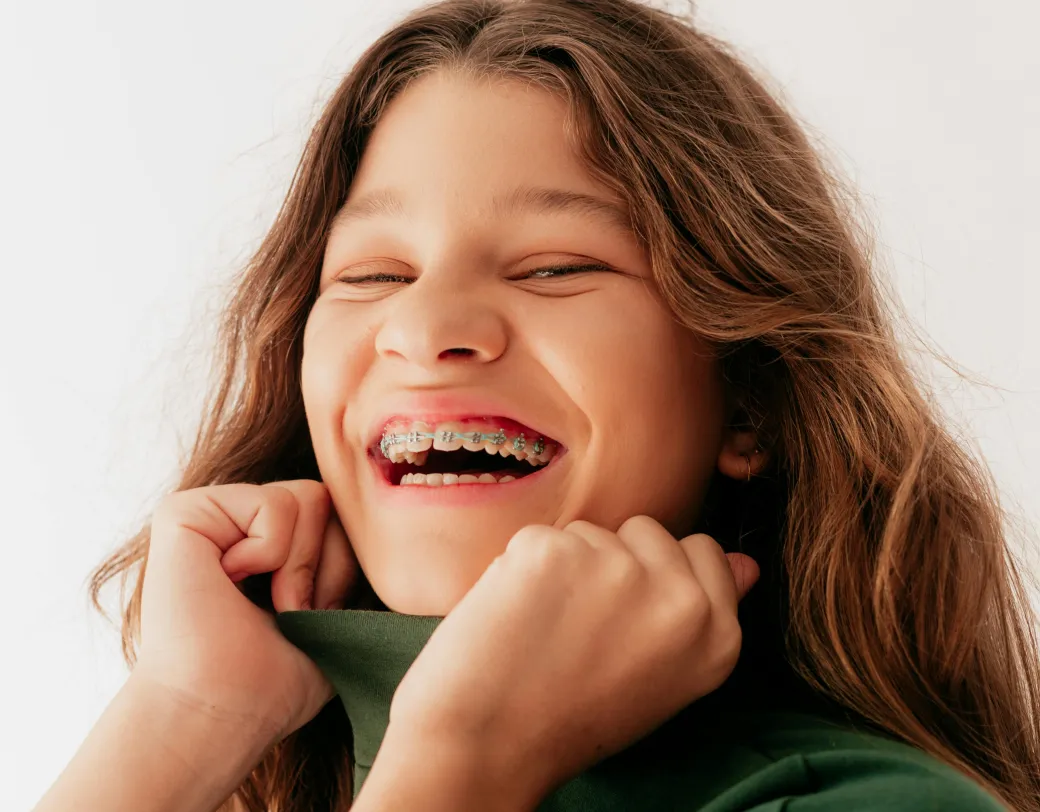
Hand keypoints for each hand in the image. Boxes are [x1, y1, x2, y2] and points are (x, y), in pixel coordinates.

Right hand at [136, 479, 363, 744]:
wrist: (222, 714)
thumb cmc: (278, 681)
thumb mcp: (337, 613)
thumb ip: (356, 562)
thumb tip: (408, 541)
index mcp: (269, 542)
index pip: (341, 515)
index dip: (343, 568)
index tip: (313, 616)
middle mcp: (237, 520)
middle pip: (328, 498)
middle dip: (325, 563)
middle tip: (290, 611)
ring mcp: (211, 513)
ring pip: (308, 496)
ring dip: (298, 564)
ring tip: (265, 604)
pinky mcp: (184, 511)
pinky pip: (272, 502)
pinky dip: (268, 551)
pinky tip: (229, 584)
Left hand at [383, 515, 758, 805]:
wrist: (487, 745)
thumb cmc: (571, 719)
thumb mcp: (664, 679)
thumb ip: (703, 616)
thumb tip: (745, 563)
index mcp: (716, 635)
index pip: (704, 550)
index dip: (661, 573)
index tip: (632, 610)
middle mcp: (679, 597)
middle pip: (650, 531)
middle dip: (617, 561)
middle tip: (587, 627)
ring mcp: (616, 567)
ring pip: (593, 532)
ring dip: (568, 565)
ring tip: (548, 628)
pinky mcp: (554, 550)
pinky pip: (543, 535)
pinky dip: (524, 566)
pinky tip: (516, 614)